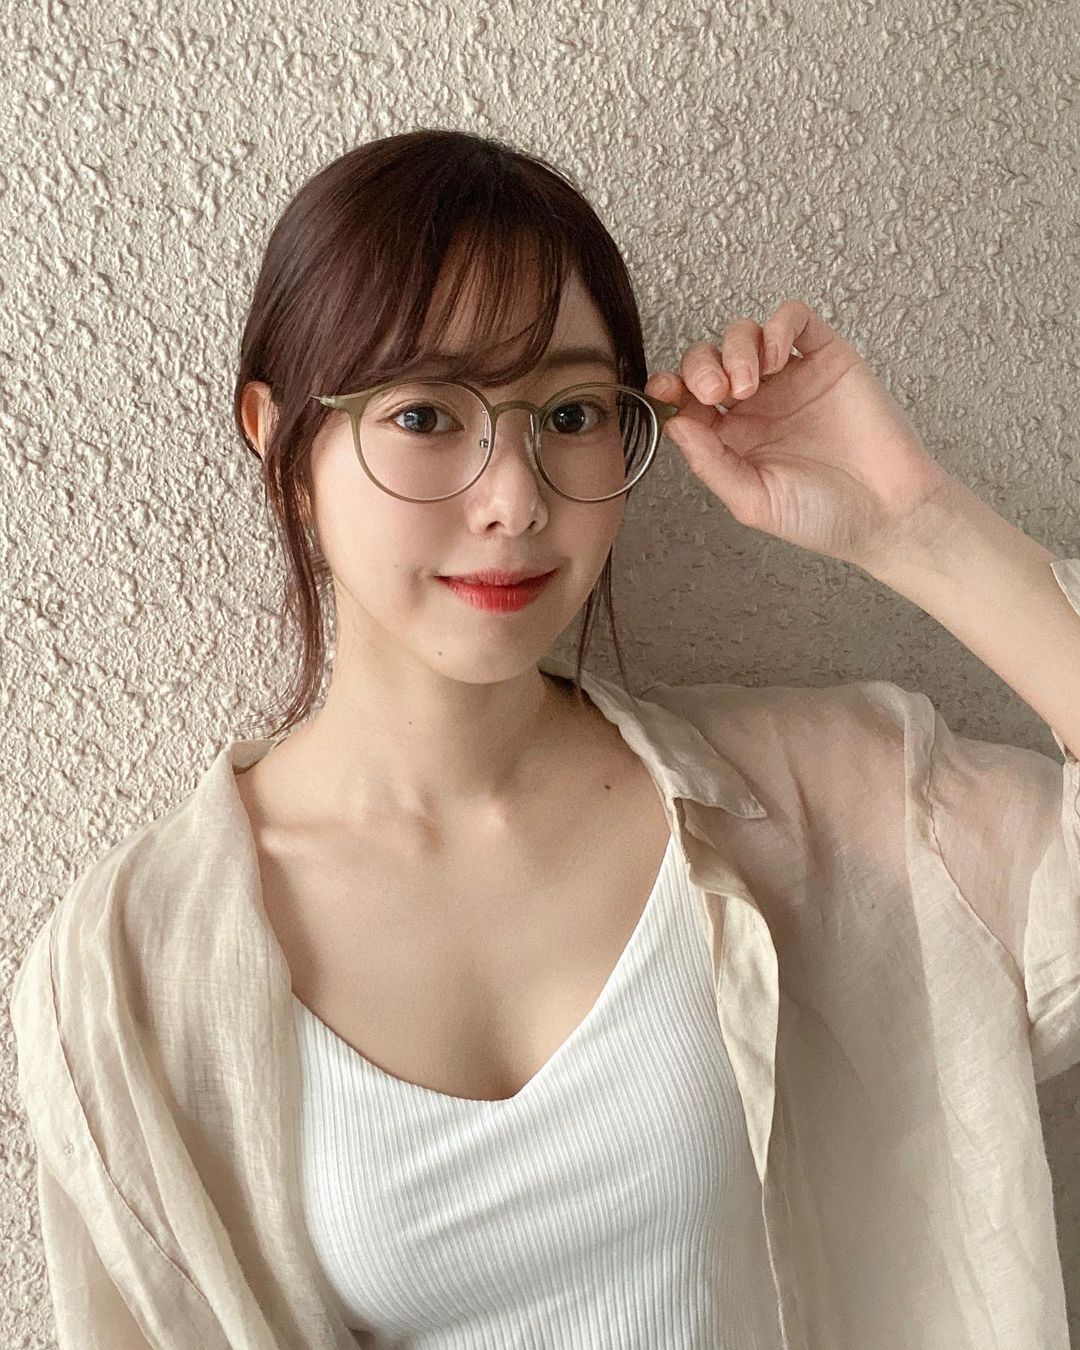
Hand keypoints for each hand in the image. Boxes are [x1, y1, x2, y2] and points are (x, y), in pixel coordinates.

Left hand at [644, 300, 958, 574]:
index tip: (664, 391)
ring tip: (749, 383)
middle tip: (715, 393)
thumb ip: (711, 464)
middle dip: (700, 367)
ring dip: (735, 349)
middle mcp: (757, 405)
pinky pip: (795, 321)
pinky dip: (777, 326)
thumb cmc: (825, 517)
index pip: (687, 399)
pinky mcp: (826, 359)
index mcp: (732, 438)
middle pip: (708, 360)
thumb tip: (673, 424)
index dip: (670, 388)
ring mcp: (790, 379)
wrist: (888, 514)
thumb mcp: (754, 501)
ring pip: (745, 334)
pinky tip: (775, 355)